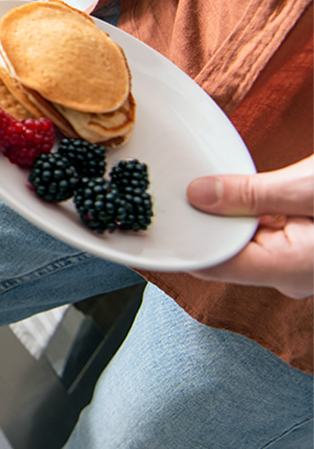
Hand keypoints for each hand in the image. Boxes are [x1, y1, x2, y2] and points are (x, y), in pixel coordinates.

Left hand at [187, 156, 312, 298]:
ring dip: (226, 217)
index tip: (163, 217)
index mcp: (290, 269)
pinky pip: (260, 236)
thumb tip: (197, 194)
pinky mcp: (299, 249)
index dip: (185, 242)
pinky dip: (246, 215)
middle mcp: (289, 275)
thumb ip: (251, 194)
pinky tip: (239, 192)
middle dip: (204, 223)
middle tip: (179, 191)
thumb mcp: (308, 188)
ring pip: (241, 243)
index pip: (215, 266)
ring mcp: (294, 264)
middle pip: (225, 254)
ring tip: (207, 187)